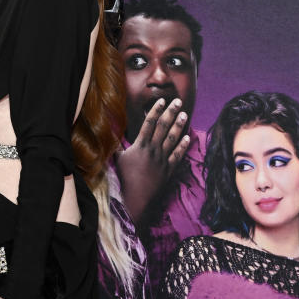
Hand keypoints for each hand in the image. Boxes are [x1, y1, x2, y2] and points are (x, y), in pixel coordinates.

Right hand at [115, 98, 189, 222]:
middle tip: (178, 101)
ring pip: (172, 138)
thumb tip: (110, 136)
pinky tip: (188, 136)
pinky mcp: (169, 169)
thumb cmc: (125, 178)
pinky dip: (183, 145)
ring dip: (179, 125)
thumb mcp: (119, 160)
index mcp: (141, 145)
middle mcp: (153, 149)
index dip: (156, 110)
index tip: (162, 100)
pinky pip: (178, 155)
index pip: (150, 123)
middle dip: (171, 112)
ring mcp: (163, 158)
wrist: (137, 197)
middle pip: (163, 127)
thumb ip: (117, 147)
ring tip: (184, 114)